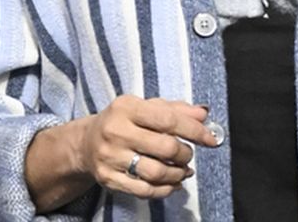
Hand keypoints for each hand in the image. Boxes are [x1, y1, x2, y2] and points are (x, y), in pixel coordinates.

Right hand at [77, 95, 216, 199]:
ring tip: (184, 170)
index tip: (211, 138)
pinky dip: (164, 190)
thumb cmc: (126, 120)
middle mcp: (116, 132)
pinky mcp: (107, 179)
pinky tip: (173, 184)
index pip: (169, 120)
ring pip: (155, 172)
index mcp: (127, 107)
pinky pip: (142, 190)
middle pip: (164, 148)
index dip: (194, 130)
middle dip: (185, 153)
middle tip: (189, 154)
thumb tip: (204, 114)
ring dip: (177, 174)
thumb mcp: (148, 106)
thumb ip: (177, 109)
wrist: (86, 143)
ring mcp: (110, 158)